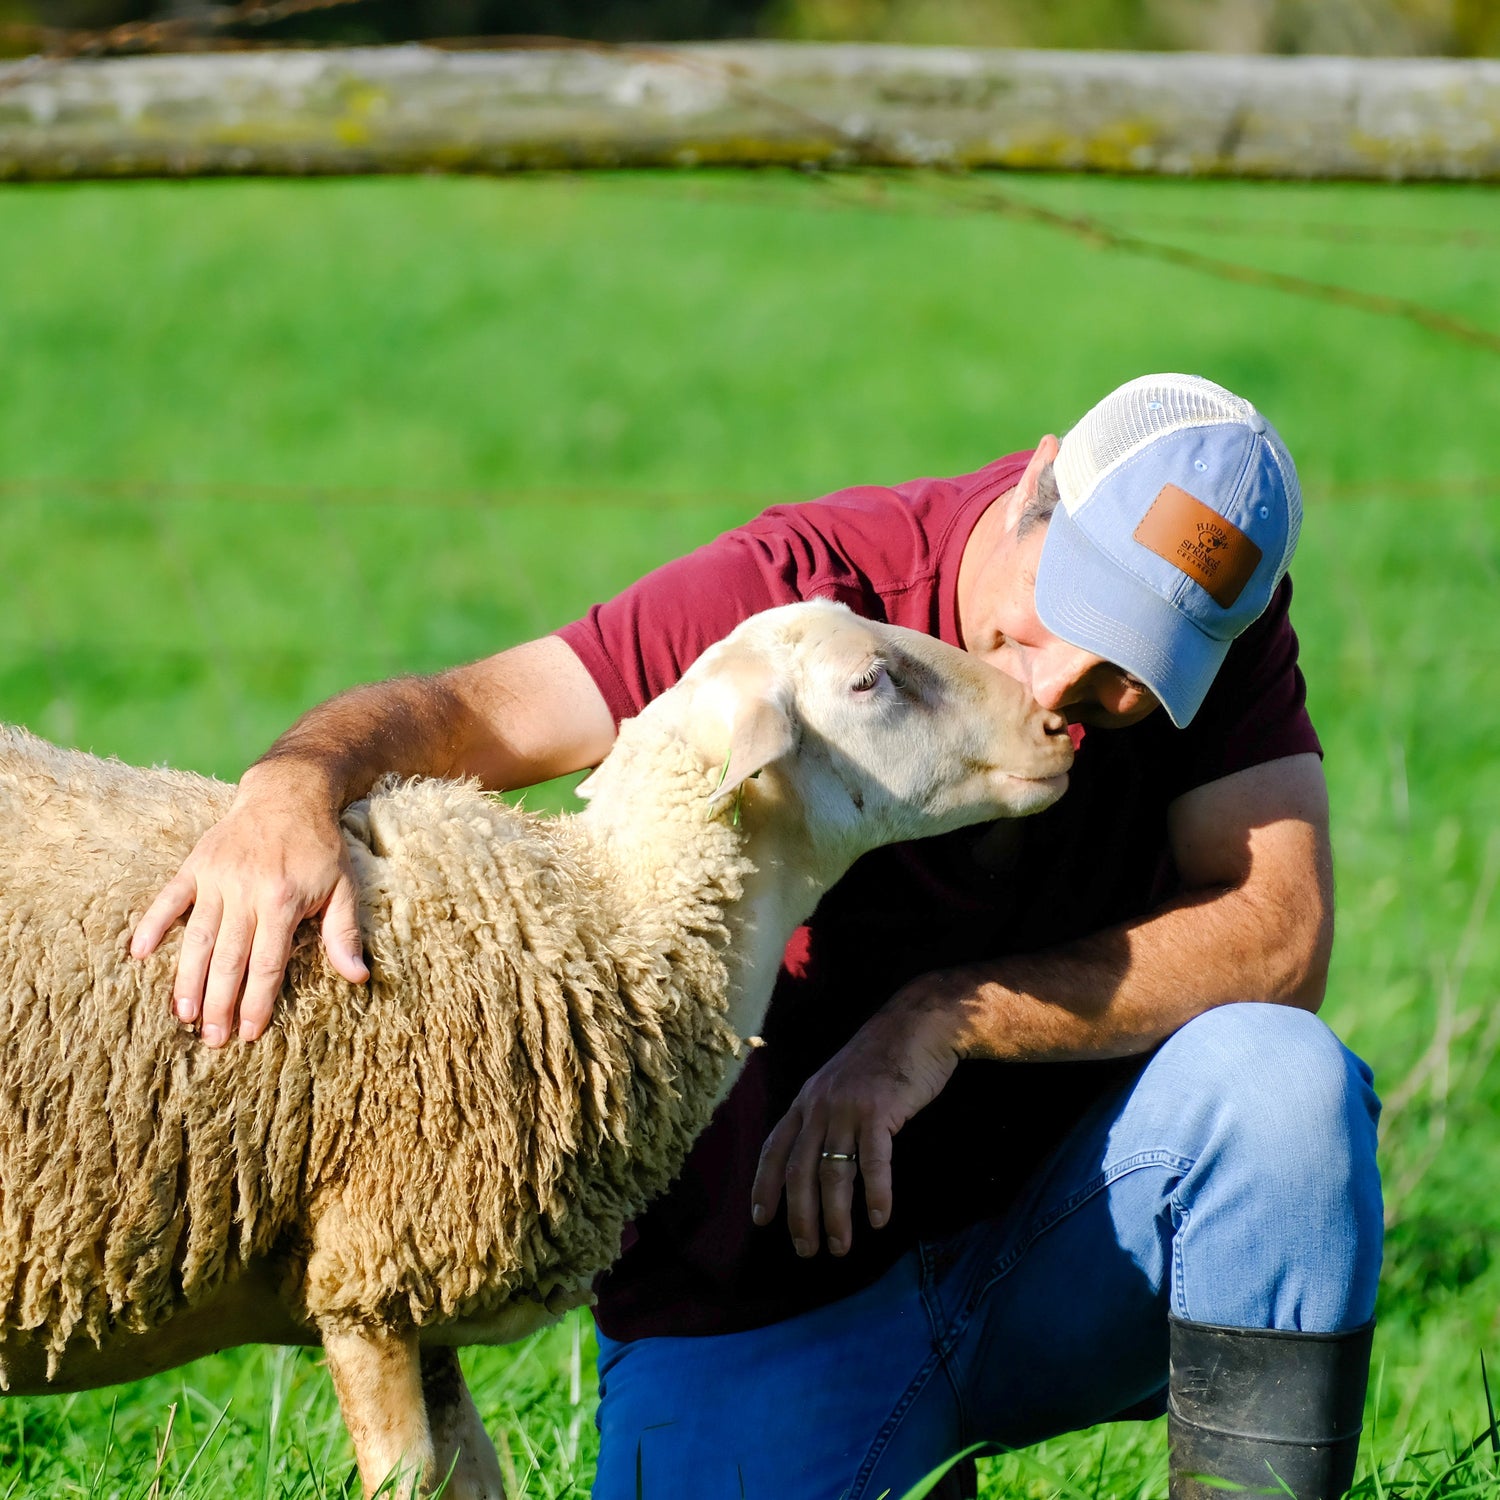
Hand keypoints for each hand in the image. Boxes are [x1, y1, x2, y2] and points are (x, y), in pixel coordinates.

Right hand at [130, 777, 368, 1045]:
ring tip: (184, 1015)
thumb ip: (344, 933)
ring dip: (188, 978)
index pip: (267, 964)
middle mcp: (246, 892)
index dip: (258, 1002)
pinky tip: (138, 954)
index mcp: (283, 901)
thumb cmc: (320, 847)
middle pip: (229, 958)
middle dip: (220, 1003)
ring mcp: (217, 878)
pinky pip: (169, 898)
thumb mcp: (343, 886)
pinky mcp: (196, 865)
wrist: (289, 793)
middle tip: (213, 1039)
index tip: (251, 1034)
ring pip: (198, 937)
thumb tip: (358, 976)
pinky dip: (152, 923)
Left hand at [750, 987, 960, 1257]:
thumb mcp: (841, 1081)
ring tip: (840, 1246)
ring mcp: (848, 1107)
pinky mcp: (879, 1110)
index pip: (775, 1148)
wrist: (918, 1023)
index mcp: (807, 1099)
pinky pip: (873, 1161)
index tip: (761, 1219)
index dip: (764, 1185)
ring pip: (832, 1172)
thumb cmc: (884, 1057)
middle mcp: (820, 1104)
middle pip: (799, 1170)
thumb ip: (827, 1112)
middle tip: (806, 1250)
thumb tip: (819, 1155)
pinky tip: (879, 1219)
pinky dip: (875, 1193)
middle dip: (799, 1215)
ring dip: (835, 1216)